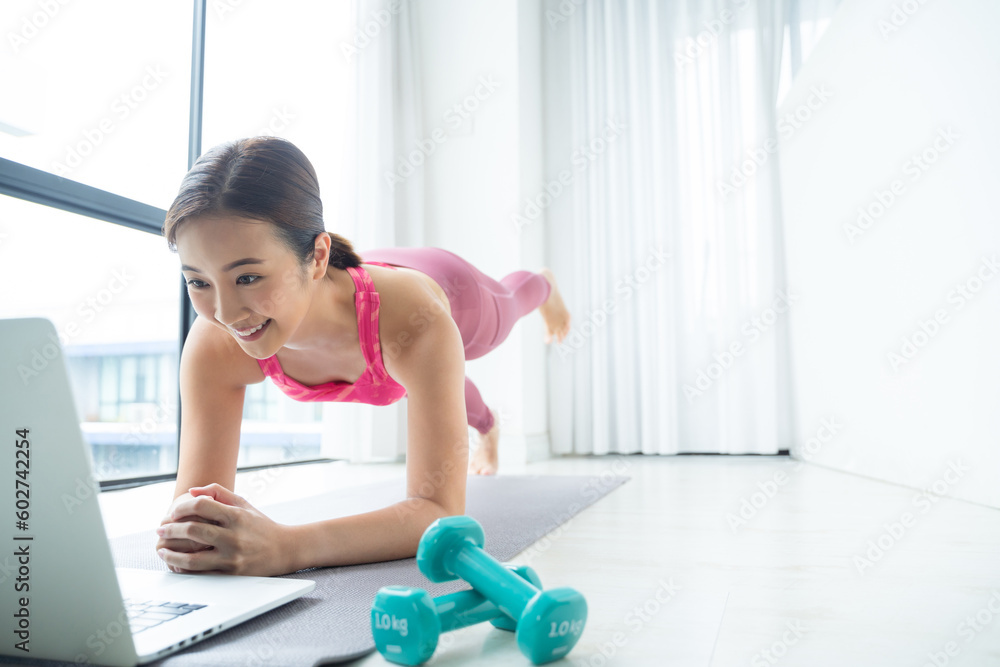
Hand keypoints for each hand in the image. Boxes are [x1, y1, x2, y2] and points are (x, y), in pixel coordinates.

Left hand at [155, 483, 296, 575]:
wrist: (285, 549)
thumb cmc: (260, 525)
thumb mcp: (244, 504)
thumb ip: (219, 492)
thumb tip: (192, 491)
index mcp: (236, 516)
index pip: (202, 505)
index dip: (182, 507)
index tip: (173, 513)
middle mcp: (234, 536)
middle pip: (193, 530)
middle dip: (170, 529)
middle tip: (160, 529)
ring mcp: (232, 557)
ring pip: (192, 558)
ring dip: (171, 553)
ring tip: (162, 549)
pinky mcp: (231, 575)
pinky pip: (201, 574)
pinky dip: (184, 569)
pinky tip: (176, 564)